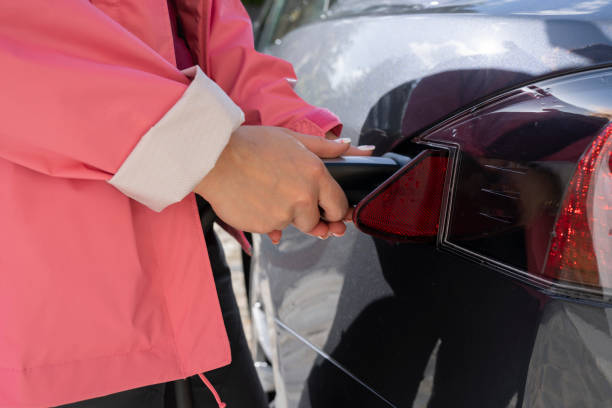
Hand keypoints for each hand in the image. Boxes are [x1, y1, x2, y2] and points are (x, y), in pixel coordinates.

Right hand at [194, 126, 347, 239]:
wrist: (215, 158)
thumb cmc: (251, 144)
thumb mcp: (292, 138)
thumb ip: (325, 147)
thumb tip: (352, 147)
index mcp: (315, 175)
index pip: (338, 206)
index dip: (334, 209)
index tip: (328, 210)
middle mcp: (303, 198)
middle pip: (317, 222)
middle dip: (309, 215)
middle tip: (290, 198)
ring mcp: (284, 215)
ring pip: (292, 224)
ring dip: (285, 215)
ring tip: (266, 192)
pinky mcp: (264, 226)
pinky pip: (271, 228)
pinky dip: (265, 218)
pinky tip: (254, 199)